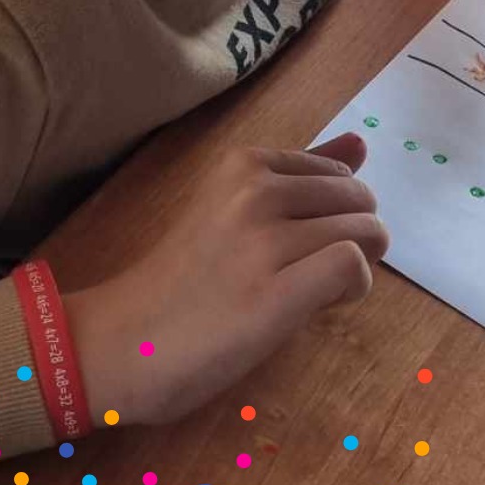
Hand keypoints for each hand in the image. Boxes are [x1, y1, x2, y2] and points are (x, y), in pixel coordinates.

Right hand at [62, 133, 388, 426]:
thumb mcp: (238, 207)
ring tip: (312, 290)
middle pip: (361, 199)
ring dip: (358, 266)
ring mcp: (262, 241)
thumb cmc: (186, 278)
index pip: (340, 173)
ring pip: (365, 230)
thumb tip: (362, 141)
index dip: (338, 212)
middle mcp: (255, 191)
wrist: (119, 342)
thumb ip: (301, 176)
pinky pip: (351, 265)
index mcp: (247, 163)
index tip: (301, 243)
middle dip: (357, 237)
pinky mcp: (272, 293)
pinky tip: (322, 305)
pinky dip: (353, 287)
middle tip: (312, 272)